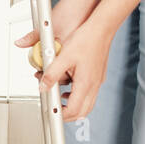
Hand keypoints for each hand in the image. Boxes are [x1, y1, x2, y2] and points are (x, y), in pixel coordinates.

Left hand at [14, 0, 110, 121]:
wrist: (101, 28)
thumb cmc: (86, 39)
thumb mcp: (63, 57)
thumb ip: (51, 74)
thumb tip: (43, 86)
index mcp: (85, 83)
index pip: (74, 110)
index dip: (61, 115)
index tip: (52, 114)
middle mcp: (94, 85)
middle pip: (83, 112)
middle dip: (68, 115)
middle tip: (55, 112)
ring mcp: (97, 81)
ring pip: (87, 104)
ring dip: (74, 106)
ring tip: (60, 100)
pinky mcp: (98, 76)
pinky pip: (89, 94)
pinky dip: (78, 97)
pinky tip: (69, 88)